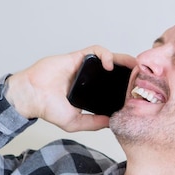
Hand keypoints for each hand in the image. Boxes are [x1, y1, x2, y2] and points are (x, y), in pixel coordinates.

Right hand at [6, 46, 135, 131]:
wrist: (32, 96)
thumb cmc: (48, 108)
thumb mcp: (75, 122)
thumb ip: (93, 123)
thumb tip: (111, 122)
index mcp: (89, 91)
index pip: (111, 85)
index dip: (125, 86)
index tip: (137, 90)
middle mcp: (88, 77)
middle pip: (114, 70)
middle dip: (129, 70)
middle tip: (143, 75)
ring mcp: (83, 67)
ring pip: (108, 58)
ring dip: (123, 59)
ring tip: (134, 66)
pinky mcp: (76, 57)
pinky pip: (95, 51)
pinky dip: (105, 55)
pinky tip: (109, 65)